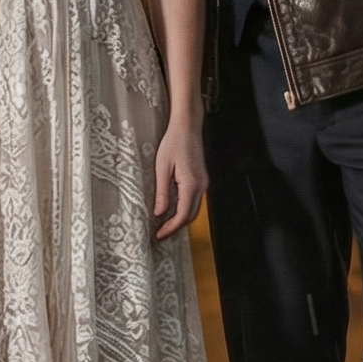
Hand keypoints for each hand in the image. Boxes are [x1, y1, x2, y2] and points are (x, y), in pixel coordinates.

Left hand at [152, 116, 207, 238]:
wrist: (187, 126)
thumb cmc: (173, 142)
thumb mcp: (162, 167)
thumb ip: (162, 192)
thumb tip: (159, 213)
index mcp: (191, 184)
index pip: (182, 215)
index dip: (171, 228)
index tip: (159, 235)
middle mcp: (201, 186)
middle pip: (191, 216)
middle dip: (176, 227)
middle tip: (160, 233)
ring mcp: (203, 183)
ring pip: (194, 209)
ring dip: (180, 219)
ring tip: (164, 224)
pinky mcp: (202, 179)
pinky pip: (194, 200)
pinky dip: (184, 208)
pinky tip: (173, 209)